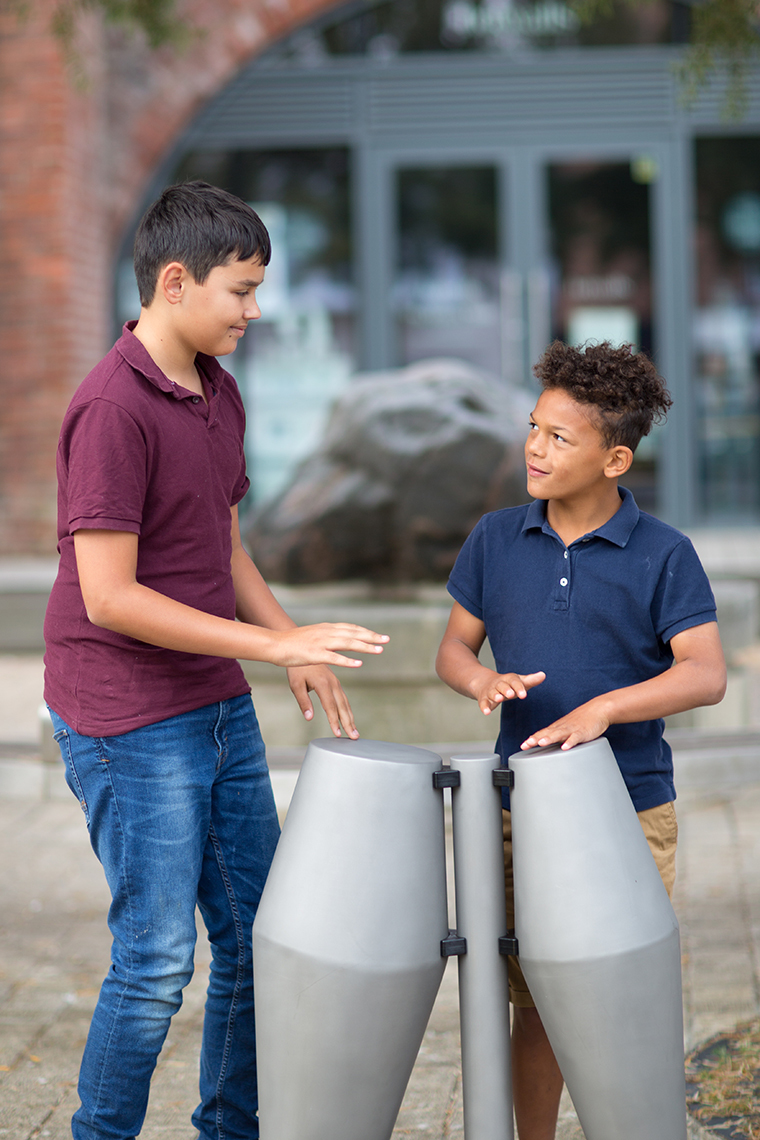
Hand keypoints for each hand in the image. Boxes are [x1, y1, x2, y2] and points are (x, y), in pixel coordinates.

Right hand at [265, 623, 388, 668]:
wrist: (274, 643)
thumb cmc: (292, 642)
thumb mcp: (313, 636)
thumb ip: (327, 637)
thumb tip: (338, 639)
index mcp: (326, 628)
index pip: (351, 628)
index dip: (366, 631)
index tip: (380, 636)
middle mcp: (326, 633)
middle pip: (353, 633)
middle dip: (371, 637)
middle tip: (387, 640)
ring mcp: (320, 643)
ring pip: (347, 643)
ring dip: (364, 646)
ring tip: (379, 650)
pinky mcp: (314, 654)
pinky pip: (334, 657)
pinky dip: (347, 661)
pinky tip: (359, 664)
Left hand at [287, 665, 359, 738]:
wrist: (302, 648)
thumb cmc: (297, 668)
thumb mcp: (296, 684)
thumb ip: (303, 702)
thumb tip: (309, 718)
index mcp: (323, 684)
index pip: (330, 707)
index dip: (334, 721)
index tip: (337, 734)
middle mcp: (332, 683)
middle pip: (342, 706)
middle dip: (349, 722)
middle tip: (354, 737)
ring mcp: (335, 682)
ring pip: (345, 702)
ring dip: (350, 717)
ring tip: (354, 731)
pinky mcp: (335, 682)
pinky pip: (343, 698)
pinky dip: (347, 709)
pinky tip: (348, 717)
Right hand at [472, 670, 544, 714]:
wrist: (485, 682)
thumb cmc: (508, 684)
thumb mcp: (519, 681)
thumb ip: (531, 680)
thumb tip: (543, 675)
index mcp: (509, 679)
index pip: (514, 681)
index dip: (519, 688)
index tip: (524, 695)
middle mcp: (499, 684)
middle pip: (502, 685)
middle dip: (506, 690)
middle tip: (511, 694)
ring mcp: (491, 691)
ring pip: (492, 693)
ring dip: (495, 695)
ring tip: (498, 699)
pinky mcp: (484, 699)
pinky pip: (483, 703)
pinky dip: (484, 707)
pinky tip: (486, 712)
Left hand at [520, 698, 609, 750]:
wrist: (598, 710)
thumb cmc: (582, 719)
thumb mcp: (567, 727)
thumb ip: (558, 735)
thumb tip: (549, 743)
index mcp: (558, 727)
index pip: (542, 733)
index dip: (532, 739)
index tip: (523, 745)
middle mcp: (563, 727)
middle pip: (547, 733)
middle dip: (536, 739)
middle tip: (526, 745)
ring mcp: (572, 729)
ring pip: (559, 734)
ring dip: (549, 738)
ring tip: (541, 743)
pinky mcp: (583, 731)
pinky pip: (576, 737)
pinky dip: (570, 742)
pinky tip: (565, 747)